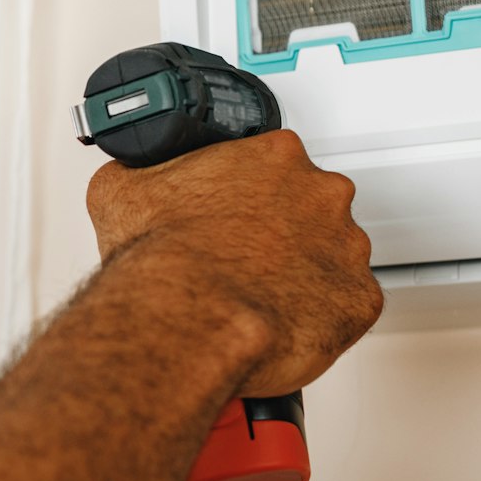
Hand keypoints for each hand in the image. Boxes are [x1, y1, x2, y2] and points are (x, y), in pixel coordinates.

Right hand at [84, 129, 382, 396]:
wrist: (187, 319)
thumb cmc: (165, 261)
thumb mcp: (121, 191)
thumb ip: (139, 172)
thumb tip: (128, 173)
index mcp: (275, 157)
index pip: (276, 164)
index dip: (252, 193)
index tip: (236, 214)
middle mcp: (321, 195)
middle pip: (314, 207)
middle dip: (285, 232)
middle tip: (249, 258)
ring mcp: (346, 248)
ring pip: (335, 257)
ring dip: (307, 274)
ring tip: (264, 297)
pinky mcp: (359, 300)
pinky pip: (350, 307)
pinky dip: (323, 317)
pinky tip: (285, 323)